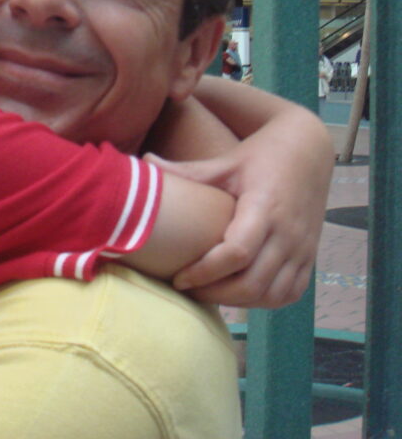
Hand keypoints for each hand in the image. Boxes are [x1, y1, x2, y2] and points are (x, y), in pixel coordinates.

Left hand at [146, 110, 333, 307]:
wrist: (309, 151)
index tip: (178, 278)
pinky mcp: (310, 256)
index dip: (205, 272)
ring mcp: (303, 247)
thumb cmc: (260, 156)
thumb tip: (145, 162)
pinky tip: (238, 293)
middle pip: (253, 283)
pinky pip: (290, 293)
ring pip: (272, 295)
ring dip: (238, 303)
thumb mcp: (225, 162)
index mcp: (265, 206)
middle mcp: (288, 232)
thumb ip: (186, 171)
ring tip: (208, 293)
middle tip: (187, 290)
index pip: (236, 252)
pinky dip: (263, 301)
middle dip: (215, 294)